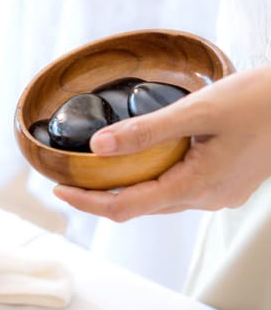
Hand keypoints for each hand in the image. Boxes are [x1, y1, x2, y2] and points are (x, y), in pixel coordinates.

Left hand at [54, 65, 270, 221]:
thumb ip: (146, 131)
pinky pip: (180, 190)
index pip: (126, 208)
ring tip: (99, 170)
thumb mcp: (199, 110)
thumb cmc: (261, 101)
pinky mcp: (226, 186)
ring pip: (160, 199)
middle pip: (139, 206)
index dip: (87, 202)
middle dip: (101, 196)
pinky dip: (155, 180)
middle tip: (71, 178)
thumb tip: (98, 147)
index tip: (59, 189)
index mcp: (196, 186)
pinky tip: (145, 162)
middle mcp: (206, 199)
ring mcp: (218, 196)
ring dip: (128, 188)